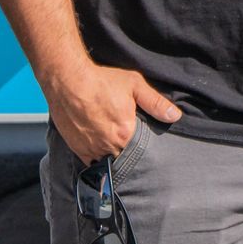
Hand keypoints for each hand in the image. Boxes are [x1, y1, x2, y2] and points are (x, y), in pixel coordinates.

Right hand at [44, 60, 182, 163]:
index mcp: (126, 132)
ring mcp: (92, 149)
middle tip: (132, 147)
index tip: (146, 146)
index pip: (142, 151)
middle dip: (129, 155)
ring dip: (114, 158)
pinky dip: (98, 159)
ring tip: (117, 149)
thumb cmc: (101, 81)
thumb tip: (175, 116)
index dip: (145, 149)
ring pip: (108, 162)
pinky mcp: (78, 149)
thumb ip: (155, 102)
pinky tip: (103, 150)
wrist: (68, 80)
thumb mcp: (134, 85)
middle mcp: (109, 145)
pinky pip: (91, 163)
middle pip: (125, 158)